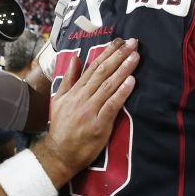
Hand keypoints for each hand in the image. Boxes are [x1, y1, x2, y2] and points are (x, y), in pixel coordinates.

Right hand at [34, 38, 137, 182]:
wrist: (59, 154)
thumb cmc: (61, 128)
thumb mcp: (59, 100)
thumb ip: (69, 79)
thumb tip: (76, 59)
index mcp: (75, 91)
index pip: (93, 67)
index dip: (108, 53)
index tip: (120, 41)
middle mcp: (82, 97)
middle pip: (103, 72)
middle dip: (119, 56)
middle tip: (133, 43)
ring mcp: (90, 111)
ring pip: (108, 86)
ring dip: (123, 69)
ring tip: (135, 57)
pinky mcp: (98, 125)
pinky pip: (112, 105)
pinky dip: (121, 92)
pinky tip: (131, 81)